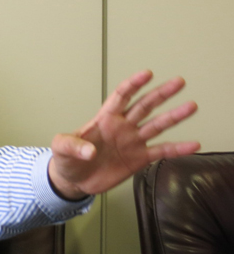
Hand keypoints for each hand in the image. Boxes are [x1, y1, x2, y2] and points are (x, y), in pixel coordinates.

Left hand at [48, 69, 199, 198]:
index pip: (121, 96)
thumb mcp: (60, 148)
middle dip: (161, 94)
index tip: (147, 74)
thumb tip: (90, 152)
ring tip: (191, 106)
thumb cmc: (67, 159)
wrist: (74, 180)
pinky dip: (177, 148)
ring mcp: (133, 141)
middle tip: (178, 82)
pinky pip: (161, 151)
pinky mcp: (139, 158)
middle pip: (145, 105)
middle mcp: (123, 126)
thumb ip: (72, 145)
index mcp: (105, 118)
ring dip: (174, 116)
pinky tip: (193, 144)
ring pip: (157, 125)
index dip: (133, 85)